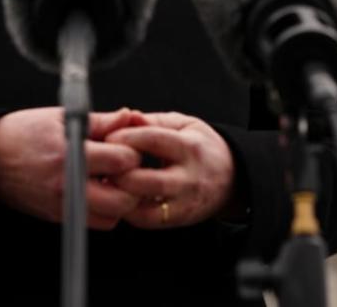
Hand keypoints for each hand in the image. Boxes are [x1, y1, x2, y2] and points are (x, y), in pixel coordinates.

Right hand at [0, 107, 143, 229]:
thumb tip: (128, 116)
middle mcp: (68, 184)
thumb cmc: (23, 133)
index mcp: (70, 154)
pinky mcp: (58, 216)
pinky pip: (95, 223)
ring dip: (120, 199)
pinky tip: (97, 190)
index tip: (126, 144)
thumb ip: (100, 120)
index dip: (132, 151)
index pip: (122, 161)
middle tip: (125, 167)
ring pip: (112, 217)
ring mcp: (63, 204)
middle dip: (132, 182)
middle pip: (123, 198)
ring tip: (111, 179)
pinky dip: (104, 210)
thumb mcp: (61, 117)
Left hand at [103, 112, 235, 228]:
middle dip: (119, 174)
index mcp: (189, 147)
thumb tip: (127, 116)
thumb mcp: (184, 124)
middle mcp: (188, 178)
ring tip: (108, 183)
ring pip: (146, 209)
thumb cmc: (202, 147)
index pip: (153, 140)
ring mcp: (184, 203)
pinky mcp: (179, 219)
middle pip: (147, 180)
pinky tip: (119, 196)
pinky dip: (129, 211)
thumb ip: (153, 121)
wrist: (233, 177)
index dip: (125, 138)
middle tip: (103, 165)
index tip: (107, 138)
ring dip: (121, 196)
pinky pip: (148, 221)